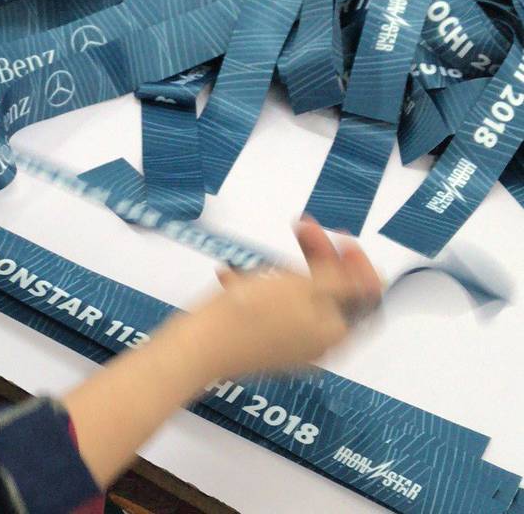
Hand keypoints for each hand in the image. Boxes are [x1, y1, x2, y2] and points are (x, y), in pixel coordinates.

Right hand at [183, 216, 382, 379]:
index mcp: (333, 333)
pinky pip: (268, 310)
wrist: (198, 347)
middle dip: (318, 258)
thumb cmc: (250, 313)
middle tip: (303, 227)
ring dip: (285, 270)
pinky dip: (257, 288)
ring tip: (262, 254)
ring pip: (296, 300)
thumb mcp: (302, 287)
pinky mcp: (259, 344)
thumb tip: (375, 280)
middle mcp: (315, 344)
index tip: (342, 237)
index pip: (364, 299)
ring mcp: (286, 346)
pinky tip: (234, 276)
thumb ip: (342, 282)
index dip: (359, 266)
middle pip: (329, 295)